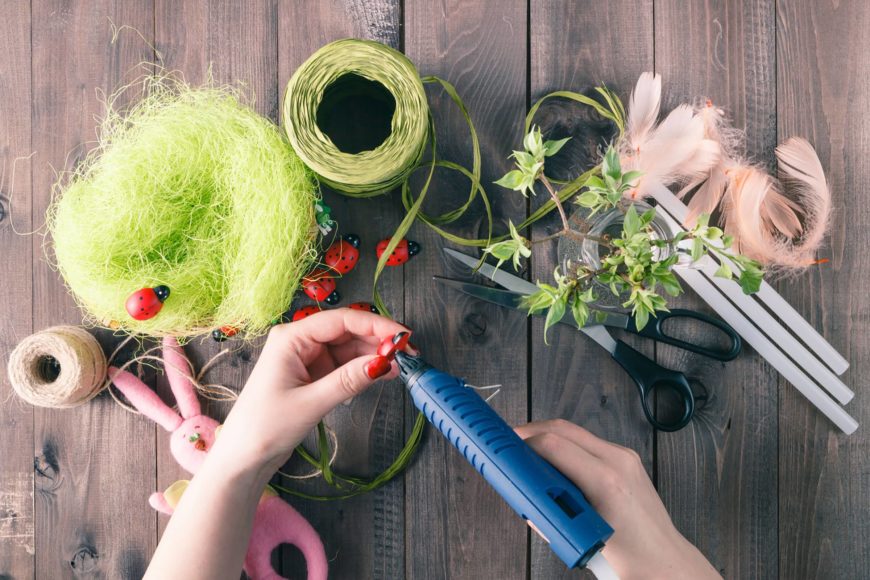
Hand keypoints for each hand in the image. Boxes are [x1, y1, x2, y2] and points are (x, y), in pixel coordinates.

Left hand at [214, 309, 409, 477]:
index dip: (376, 325)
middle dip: (379, 340)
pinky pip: (344, 364)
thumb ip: (348, 380)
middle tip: (408, 353)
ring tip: (400, 366)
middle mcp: (299, 341)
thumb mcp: (311, 403)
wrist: (243, 457)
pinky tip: (382, 373)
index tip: (404, 337)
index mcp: (291, 337)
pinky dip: (363, 368)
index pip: (342, 320)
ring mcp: (306, 357)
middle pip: (348, 330)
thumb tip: (383, 362)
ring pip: (349, 347)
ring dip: (374, 355)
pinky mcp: (312, 374)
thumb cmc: (265, 427)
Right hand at [516, 420, 720, 579]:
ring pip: (575, 431)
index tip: (507, 447)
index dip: (525, 442)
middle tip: (510, 442)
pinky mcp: (626, 458)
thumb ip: (547, 517)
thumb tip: (524, 498)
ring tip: (528, 451)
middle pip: (563, 428)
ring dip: (548, 436)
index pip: (555, 444)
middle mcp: (618, 461)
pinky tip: (554, 459)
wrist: (664, 561)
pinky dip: (566, 445)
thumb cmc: (629, 557)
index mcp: (605, 481)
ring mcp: (625, 457)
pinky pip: (588, 442)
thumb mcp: (578, 540)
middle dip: (532, 431)